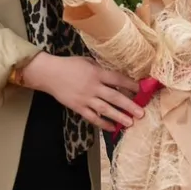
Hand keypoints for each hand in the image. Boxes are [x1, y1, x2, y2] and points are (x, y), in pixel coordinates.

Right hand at [21, 54, 143, 132]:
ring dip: (118, 117)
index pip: (117, 79)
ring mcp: (85, 98)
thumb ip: (101, 69)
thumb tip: (116, 77)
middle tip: (141, 113)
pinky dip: (103, 123)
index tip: (141, 90)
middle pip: (114, 97)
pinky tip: (112, 128)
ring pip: (105, 110)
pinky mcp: (78, 107)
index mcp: (96, 73)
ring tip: (130, 123)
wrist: (49, 74)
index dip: (130, 85)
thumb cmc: (70, 65)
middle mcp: (93, 87)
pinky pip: (92, 117)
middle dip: (129, 105)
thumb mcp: (87, 61)